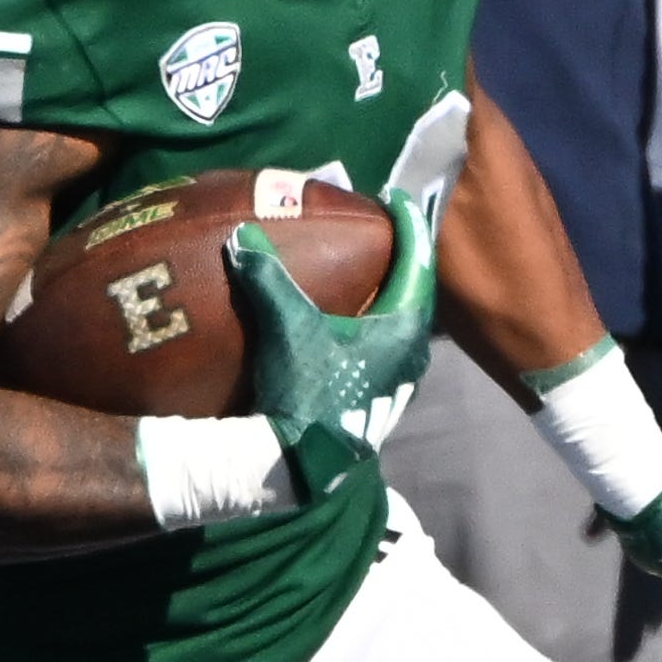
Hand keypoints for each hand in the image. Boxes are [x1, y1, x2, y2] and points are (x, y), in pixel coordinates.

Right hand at [234, 190, 438, 502]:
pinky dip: (377, 321)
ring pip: (404, 322)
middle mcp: (413, 351)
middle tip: (384, 229)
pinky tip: (355, 321)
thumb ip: (269, 277)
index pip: (417, 261)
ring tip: (371, 270)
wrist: (304, 462)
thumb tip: (243, 235)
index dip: (408, 225)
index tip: (396, 199)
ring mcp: (400, 379)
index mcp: (403, 326)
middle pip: (416, 291)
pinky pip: (389, 344)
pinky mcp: (382, 397)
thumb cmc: (308, 392)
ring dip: (390, 293)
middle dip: (402, 258)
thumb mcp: (287, 327)